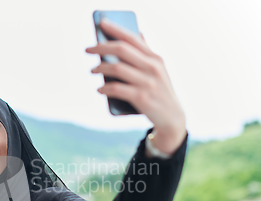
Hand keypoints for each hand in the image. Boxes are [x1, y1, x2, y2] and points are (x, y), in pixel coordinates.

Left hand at [86, 20, 186, 154]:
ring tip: (92, 70)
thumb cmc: (159, 92)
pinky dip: (105, 87)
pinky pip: (117, 88)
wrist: (172, 118)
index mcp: (155, 58)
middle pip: (121, 49)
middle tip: (88, 49)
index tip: (101, 23)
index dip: (116, 29)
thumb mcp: (157, 71)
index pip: (133, 38)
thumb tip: (135, 33)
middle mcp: (152, 67)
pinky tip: (99, 88)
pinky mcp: (142, 97)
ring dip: (100, 68)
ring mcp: (147, 82)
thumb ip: (146, 54)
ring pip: (116, 68)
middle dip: (101, 47)